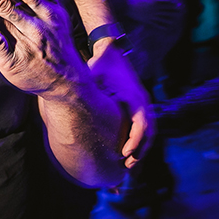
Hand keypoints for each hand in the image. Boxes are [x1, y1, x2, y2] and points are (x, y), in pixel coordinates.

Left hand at [89, 43, 153, 167]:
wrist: (111, 52)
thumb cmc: (101, 64)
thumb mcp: (94, 73)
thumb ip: (86, 86)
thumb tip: (69, 94)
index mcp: (135, 97)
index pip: (141, 124)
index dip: (134, 140)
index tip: (124, 153)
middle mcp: (143, 102)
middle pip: (148, 132)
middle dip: (139, 151)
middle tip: (127, 167)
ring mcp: (142, 105)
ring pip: (148, 133)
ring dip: (140, 149)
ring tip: (129, 166)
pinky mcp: (137, 107)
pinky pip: (142, 128)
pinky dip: (138, 141)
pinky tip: (128, 153)